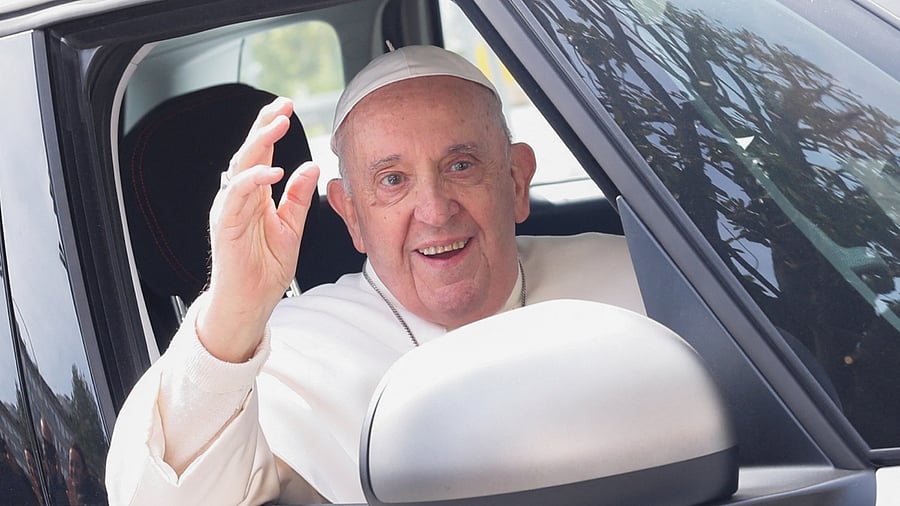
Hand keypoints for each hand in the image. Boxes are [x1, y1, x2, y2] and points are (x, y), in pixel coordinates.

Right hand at [197, 97, 319, 361]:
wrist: (251, 302)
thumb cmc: (266, 269)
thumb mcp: (292, 227)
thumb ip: (298, 197)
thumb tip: (311, 166)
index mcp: (254, 196)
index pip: (261, 153)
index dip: (271, 129)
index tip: (288, 107)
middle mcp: (240, 198)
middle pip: (248, 152)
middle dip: (265, 126)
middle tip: (284, 106)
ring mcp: (230, 210)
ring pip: (241, 166)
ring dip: (259, 143)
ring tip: (278, 125)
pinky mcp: (226, 225)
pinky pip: (237, 195)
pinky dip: (253, 180)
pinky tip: (272, 170)